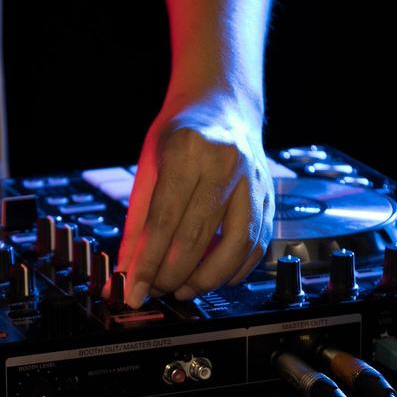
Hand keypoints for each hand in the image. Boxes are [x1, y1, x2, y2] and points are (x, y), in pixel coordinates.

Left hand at [117, 97, 274, 305]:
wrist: (223, 106)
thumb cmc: (181, 135)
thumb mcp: (148, 168)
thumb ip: (137, 223)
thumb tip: (126, 271)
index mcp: (188, 150)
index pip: (164, 220)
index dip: (147, 263)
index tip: (134, 290)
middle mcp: (225, 163)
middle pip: (197, 237)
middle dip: (172, 275)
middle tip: (155, 291)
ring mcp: (253, 180)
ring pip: (235, 246)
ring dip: (207, 278)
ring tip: (183, 289)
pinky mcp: (270, 197)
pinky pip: (257, 244)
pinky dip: (235, 270)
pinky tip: (214, 278)